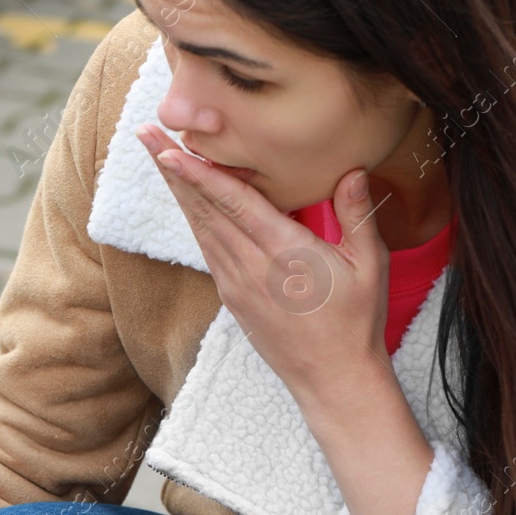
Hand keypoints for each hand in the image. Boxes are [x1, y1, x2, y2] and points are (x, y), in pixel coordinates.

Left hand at [135, 123, 393, 393]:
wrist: (333, 380)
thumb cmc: (355, 323)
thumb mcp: (369, 267)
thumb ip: (357, 215)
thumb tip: (352, 170)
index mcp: (285, 253)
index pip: (234, 203)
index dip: (199, 173)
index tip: (170, 148)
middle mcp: (252, 267)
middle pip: (204, 208)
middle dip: (172, 170)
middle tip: (146, 133)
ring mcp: (237, 284)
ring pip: (200, 227)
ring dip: (178, 190)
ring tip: (158, 157)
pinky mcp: (232, 298)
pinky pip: (208, 250)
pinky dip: (194, 220)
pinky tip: (186, 202)